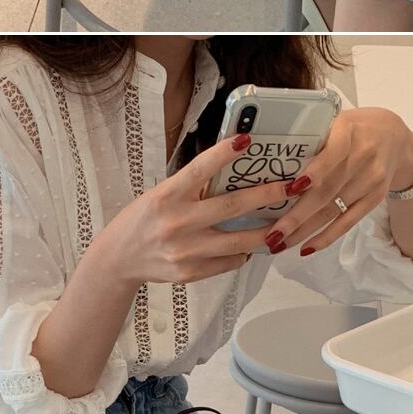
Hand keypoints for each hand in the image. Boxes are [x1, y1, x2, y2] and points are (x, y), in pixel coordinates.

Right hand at [99, 135, 297, 291]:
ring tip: (286, 222)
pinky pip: (228, 262)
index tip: (247, 140)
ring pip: (238, 242)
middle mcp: (176, 223)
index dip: (224, 154)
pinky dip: (243, 253)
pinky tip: (250, 246)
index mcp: (167, 196)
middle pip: (231, 207)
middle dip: (267, 196)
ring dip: (266, 232)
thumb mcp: (161, 194)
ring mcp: (185, 251)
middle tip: (293, 186)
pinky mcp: (190, 273)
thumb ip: (192, 187)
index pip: (200, 169)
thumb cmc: (143, 218)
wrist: (119, 258)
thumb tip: (231, 170)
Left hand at [263, 109, 412, 260]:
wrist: (395, 137)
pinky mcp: (374, 199)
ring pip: (333, 210)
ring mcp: (371, 181)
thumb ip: (313, 136)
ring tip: (278, 243)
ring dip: (304, 230)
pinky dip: (326, 237)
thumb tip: (270, 157)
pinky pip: (348, 222)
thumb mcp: (337, 121)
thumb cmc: (355, 127)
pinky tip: (306, 247)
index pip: (334, 152)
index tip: (292, 189)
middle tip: (271, 233)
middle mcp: (363, 157)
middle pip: (328, 190)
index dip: (315, 171)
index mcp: (349, 131)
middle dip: (297, 215)